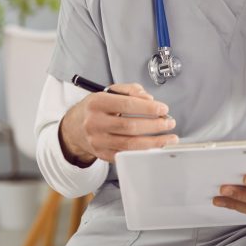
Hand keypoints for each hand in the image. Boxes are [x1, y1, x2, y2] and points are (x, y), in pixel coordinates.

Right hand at [58, 82, 177, 164]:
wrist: (75, 127)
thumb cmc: (97, 107)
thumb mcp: (110, 91)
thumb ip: (131, 90)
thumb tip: (149, 99)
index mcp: (97, 103)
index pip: (126, 105)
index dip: (148, 108)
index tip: (163, 109)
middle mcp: (95, 123)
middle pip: (129, 126)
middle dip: (154, 125)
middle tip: (170, 122)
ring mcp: (97, 141)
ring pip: (129, 144)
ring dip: (154, 142)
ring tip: (170, 138)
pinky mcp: (101, 154)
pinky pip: (125, 155)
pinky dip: (143, 152)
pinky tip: (156, 147)